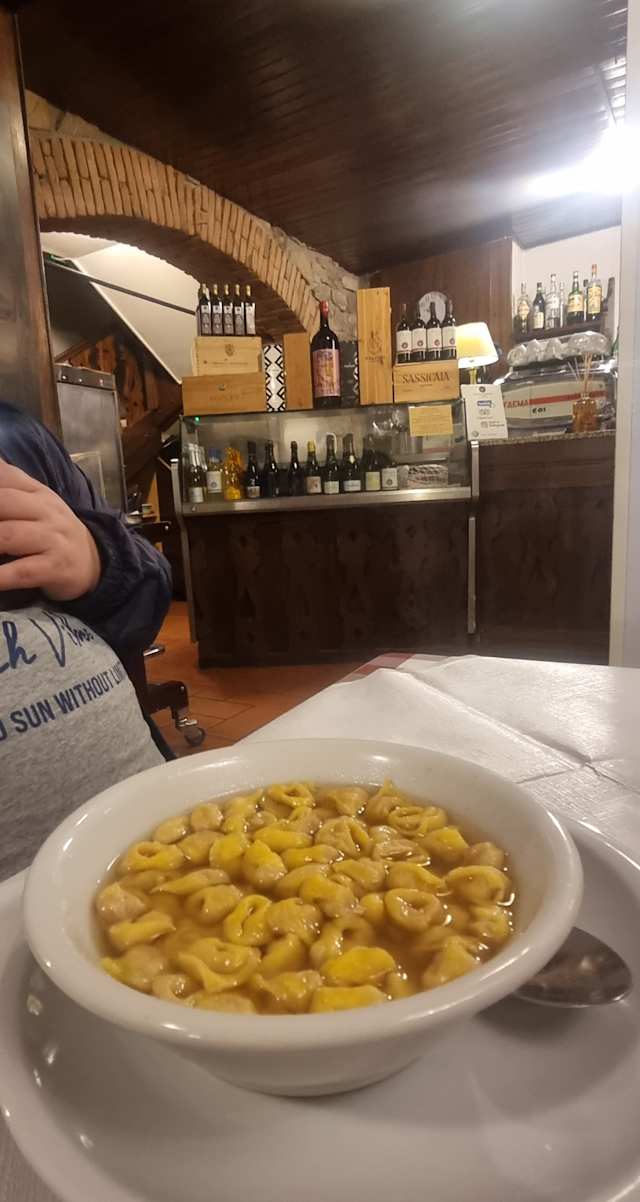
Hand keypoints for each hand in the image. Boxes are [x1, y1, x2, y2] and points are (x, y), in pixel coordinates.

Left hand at [0, 460, 100, 600]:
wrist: (93, 561)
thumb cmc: (51, 530)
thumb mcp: (35, 500)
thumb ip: (9, 481)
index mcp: (36, 491)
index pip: (4, 477)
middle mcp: (45, 511)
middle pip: (3, 502)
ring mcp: (52, 539)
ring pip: (8, 536)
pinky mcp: (56, 568)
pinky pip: (22, 571)